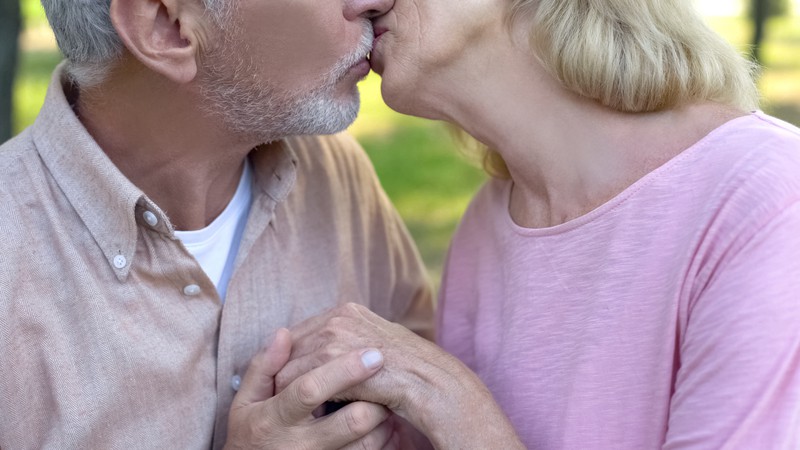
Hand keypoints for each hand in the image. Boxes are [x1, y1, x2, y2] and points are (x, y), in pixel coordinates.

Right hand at [225, 328, 398, 449]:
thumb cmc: (251, 428)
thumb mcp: (246, 400)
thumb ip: (263, 367)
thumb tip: (284, 333)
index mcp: (276, 417)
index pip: (310, 390)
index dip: (343, 371)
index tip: (372, 354)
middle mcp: (299, 443)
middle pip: (350, 421)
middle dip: (376, 398)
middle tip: (389, 376)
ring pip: (366, 444)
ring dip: (384, 420)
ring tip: (389, 400)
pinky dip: (384, 441)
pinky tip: (388, 426)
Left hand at [274, 304, 524, 449]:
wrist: (432, 386)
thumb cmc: (405, 374)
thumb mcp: (371, 352)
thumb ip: (347, 346)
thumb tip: (319, 352)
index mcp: (348, 310)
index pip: (302, 331)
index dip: (290, 356)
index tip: (282, 378)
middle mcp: (339, 316)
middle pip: (290, 343)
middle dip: (282, 370)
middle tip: (277, 395)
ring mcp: (335, 335)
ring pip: (288, 362)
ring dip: (284, 387)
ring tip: (285, 407)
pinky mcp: (332, 358)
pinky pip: (295, 380)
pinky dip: (292, 398)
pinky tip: (298, 413)